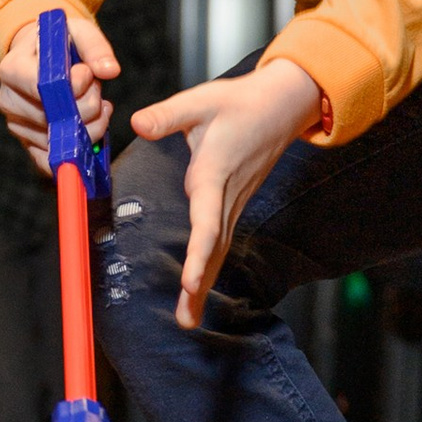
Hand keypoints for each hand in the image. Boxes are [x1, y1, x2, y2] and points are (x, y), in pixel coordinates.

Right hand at [0, 9, 118, 173]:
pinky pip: (52, 161)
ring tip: (95, 104)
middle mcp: (8, 100)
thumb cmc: (57, 43)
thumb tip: (109, 70)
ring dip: (90, 126)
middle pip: (54, 118)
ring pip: (61, 141)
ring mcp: (17, 126)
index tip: (87, 74)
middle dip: (88, 106)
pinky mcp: (28, 145)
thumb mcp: (76, 30)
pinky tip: (89, 129)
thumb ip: (94, 46)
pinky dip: (78, 150)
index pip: (42, 87)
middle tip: (95, 88)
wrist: (38, 58)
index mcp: (12, 68)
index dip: (74, 86)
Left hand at [128, 57, 322, 328]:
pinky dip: (210, 268)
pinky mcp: (234, 203)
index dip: (199, 255)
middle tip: (185, 321)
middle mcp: (226, 196)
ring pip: (220, 251)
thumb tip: (137, 122)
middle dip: (200, 287)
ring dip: (204, 285)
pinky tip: (197, 290)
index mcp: (215, 175)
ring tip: (187, 320)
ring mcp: (234, 203)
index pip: (207, 223)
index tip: (189, 284)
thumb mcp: (201, 100)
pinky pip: (222, 242)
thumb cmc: (241, 102)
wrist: (284, 105)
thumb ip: (168, 115)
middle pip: (214, 250)